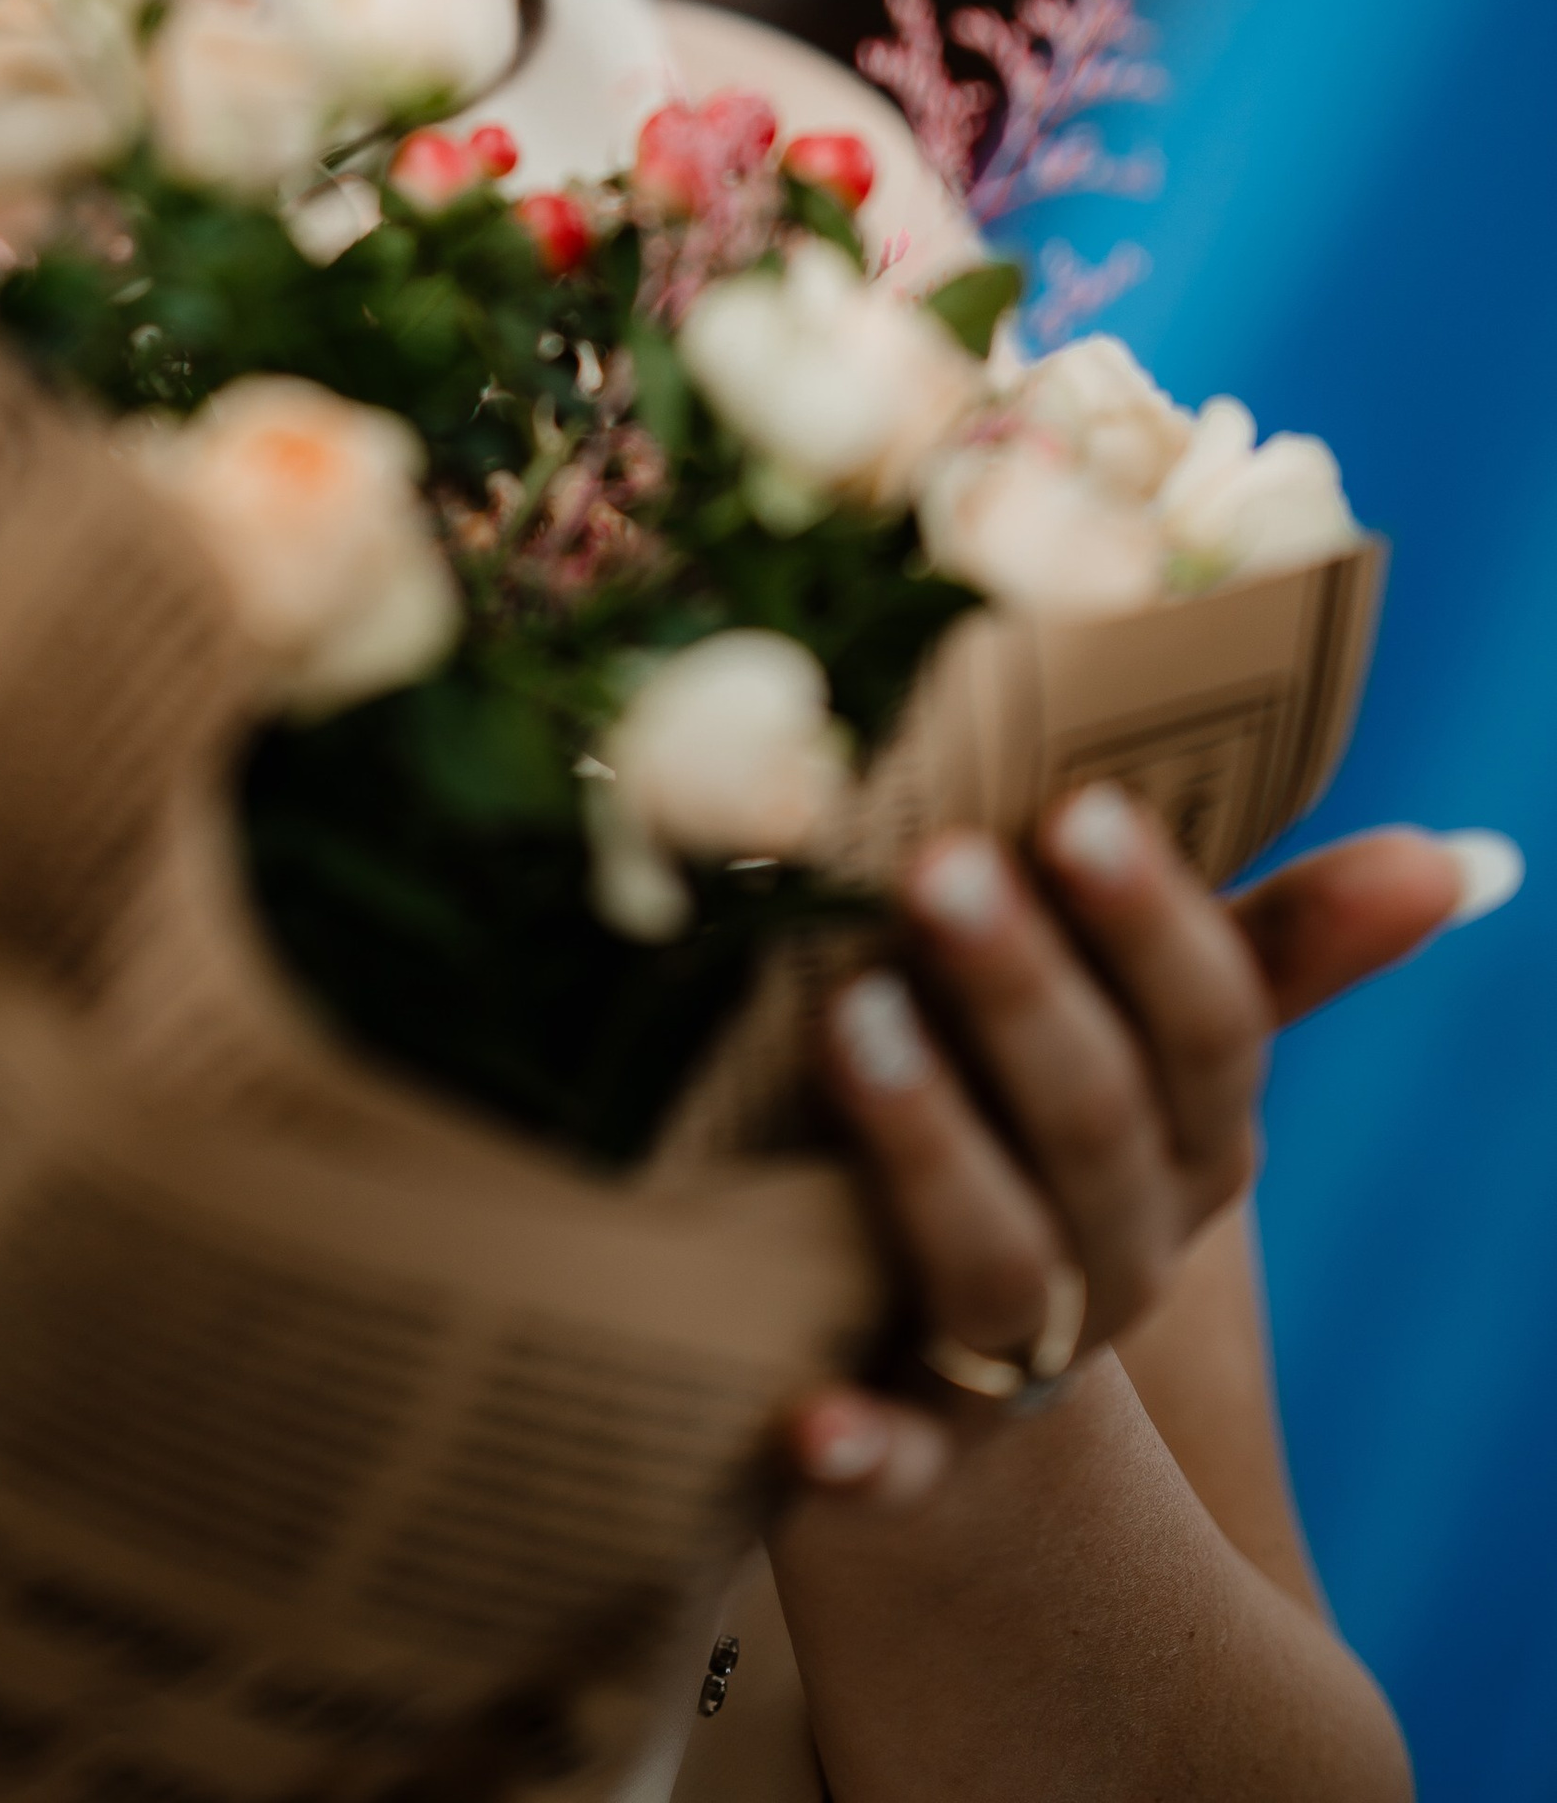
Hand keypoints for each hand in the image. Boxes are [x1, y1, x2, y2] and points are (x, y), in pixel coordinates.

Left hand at [785, 802, 1487, 1508]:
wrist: (958, 1361)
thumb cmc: (1046, 1119)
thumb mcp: (1151, 1034)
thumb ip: (1271, 943)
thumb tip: (1459, 859)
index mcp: (1193, 1138)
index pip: (1210, 1029)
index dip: (1152, 922)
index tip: (1080, 808)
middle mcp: (1125, 1248)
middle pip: (1095, 1122)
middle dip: (1021, 989)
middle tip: (940, 865)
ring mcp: (1019, 1354)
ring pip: (997, 1261)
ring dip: (930, 1146)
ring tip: (848, 1014)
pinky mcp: (915, 1446)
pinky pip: (902, 1465)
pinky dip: (866, 1452)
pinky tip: (814, 1427)